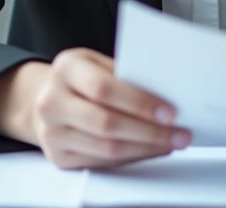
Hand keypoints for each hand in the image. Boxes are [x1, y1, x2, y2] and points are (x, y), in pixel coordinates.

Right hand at [22, 48, 191, 169]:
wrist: (46, 97)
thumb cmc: (82, 78)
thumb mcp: (97, 63)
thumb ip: (125, 75)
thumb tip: (166, 95)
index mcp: (66, 68)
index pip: (104, 89)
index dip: (139, 103)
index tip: (169, 112)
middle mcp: (52, 101)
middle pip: (106, 123)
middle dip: (149, 131)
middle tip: (179, 134)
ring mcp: (51, 132)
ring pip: (106, 148)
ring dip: (145, 148)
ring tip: (170, 143)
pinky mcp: (58, 156)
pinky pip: (101, 162)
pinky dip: (131, 157)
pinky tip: (149, 150)